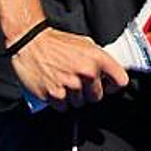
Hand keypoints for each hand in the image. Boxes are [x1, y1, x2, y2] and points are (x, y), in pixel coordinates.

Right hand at [10, 27, 129, 110]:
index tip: (107, 86)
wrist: (30, 42)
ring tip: (64, 82)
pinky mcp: (54, 95)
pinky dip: (59, 102)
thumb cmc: (55, 43)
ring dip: (73, 97)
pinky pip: (63, 107)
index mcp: (98, 58)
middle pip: (97, 97)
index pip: (121, 81)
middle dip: (89, 92)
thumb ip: (98, 59)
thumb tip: (108, 72)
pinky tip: (55, 88)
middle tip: (78, 82)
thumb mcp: (85, 44)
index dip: (113, 85)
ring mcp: (70, 85)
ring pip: (79, 103)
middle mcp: (86, 72)